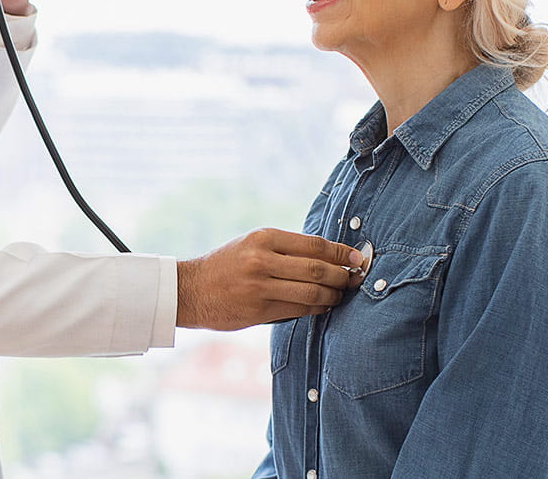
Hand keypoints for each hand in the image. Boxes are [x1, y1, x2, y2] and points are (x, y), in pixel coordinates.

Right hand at [175, 228, 363, 330]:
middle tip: (352, 279)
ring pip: (312, 291)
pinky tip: (323, 306)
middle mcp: (262, 260)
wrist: (190, 290)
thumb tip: (329, 256)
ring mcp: (260, 286)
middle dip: (342, 275)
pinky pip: (299, 310)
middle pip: (318, 268)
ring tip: (339, 294)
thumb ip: (284, 249)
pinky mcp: (259, 310)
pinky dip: (317, 308)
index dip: (341, 252)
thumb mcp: (251, 246)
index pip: (313, 244)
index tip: (357, 258)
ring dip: (333, 295)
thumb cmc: (225, 266)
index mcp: (263, 238)